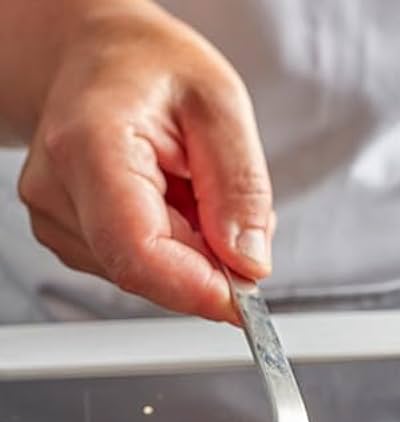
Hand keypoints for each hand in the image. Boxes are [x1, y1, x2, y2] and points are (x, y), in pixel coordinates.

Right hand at [17, 5, 272, 321]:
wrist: (99, 53)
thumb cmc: (152, 67)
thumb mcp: (222, 106)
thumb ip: (241, 188)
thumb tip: (248, 263)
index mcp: (91, 146)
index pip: (140, 254)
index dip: (200, 289)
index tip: (247, 293)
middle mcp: (57, 188)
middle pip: (147, 272)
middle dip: (206, 262)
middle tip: (228, 207)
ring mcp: (54, 216)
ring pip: (146, 275)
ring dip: (191, 252)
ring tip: (190, 188)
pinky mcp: (66, 234)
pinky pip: (137, 267)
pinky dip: (172, 249)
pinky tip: (171, 201)